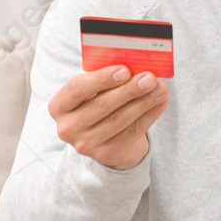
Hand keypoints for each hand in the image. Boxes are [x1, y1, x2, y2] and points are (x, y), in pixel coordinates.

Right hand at [48, 65, 168, 169]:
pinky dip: (150, 114)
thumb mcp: (92, 92)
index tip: (124, 70)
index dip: (101, 79)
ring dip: (144, 102)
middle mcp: (68, 127)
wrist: (104, 140)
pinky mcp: (107, 155)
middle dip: (129, 90)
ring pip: (120, 119)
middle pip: (102, 105)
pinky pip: (133, 131)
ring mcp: (86, 144)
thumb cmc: (98, 105)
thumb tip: (134, 65)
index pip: (77, 89)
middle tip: (149, 78)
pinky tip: (160, 101)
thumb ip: (105, 79)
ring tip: (160, 88)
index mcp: (59, 106)